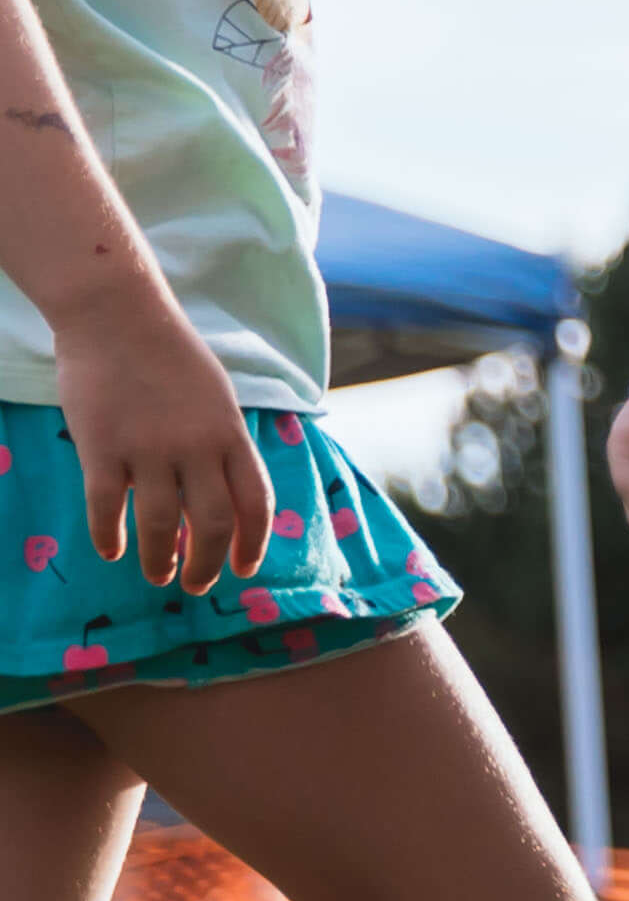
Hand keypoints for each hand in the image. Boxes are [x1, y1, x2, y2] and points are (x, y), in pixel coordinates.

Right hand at [52, 296, 265, 596]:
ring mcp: (149, 448)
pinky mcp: (101, 447)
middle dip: (210, 563)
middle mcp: (196, 447)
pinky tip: (113, 552)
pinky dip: (111, 537)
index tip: (246, 568)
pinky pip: (108, 507)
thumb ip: (220, 442)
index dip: (254, 542)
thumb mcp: (215, 397)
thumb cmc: (169, 354)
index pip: (256, 502)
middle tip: (196, 585)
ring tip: (158, 576)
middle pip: (215, 523)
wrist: (117, 315)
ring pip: (163, 524)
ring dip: (163, 559)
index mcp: (230, 434)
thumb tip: (223, 489)